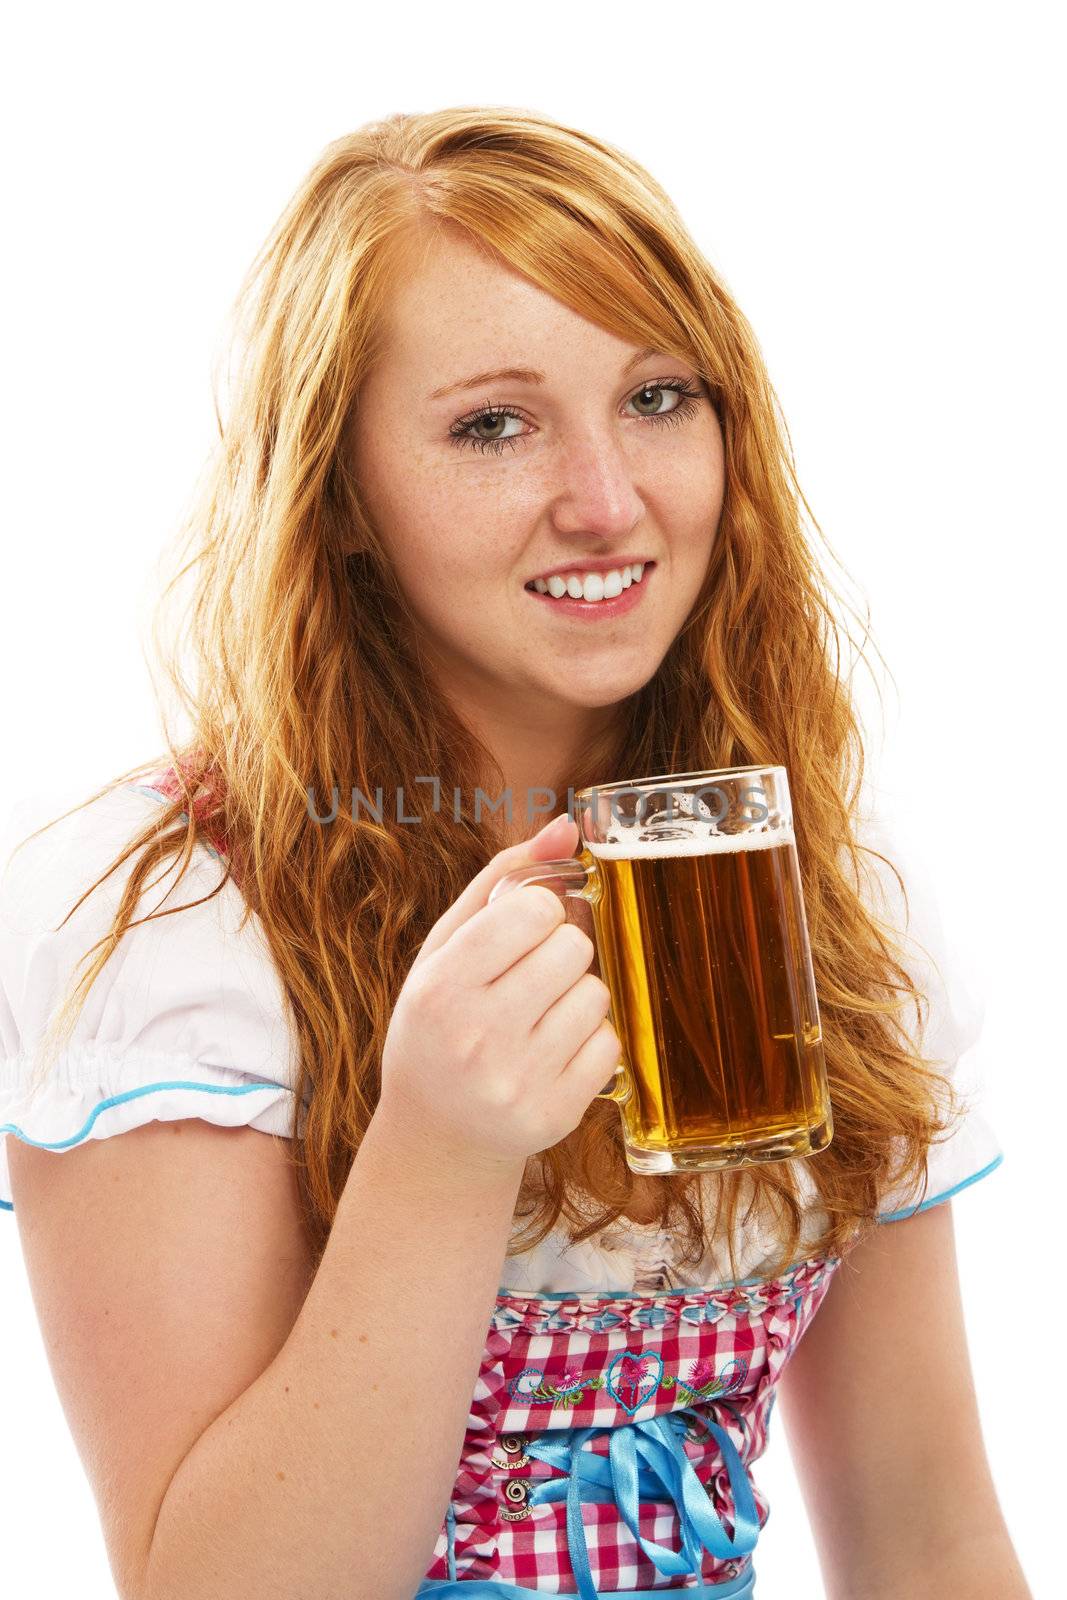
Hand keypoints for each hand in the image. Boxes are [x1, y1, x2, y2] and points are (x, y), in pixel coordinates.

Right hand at [377, 814, 619, 1174]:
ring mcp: (518, 1081)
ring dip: (578, 995)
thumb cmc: (440, 1024)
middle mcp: (477, 1037)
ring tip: (540, 1017)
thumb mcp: (445, 949)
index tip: (521, 933)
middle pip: (574, 948)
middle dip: (561, 952)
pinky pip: (611, 1044)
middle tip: (531, 977)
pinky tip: (554, 1053)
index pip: (533, 911)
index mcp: (441, 987)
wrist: (437, 1135)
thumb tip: (568, 827)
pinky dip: (591, 1041)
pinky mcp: (555, 1115)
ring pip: (597, 994)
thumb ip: (501, 879)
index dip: (538, 913)